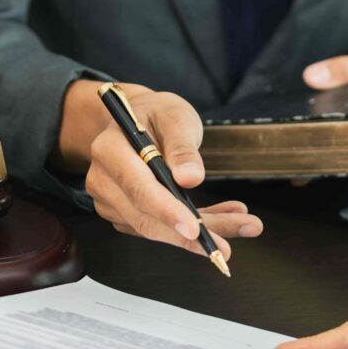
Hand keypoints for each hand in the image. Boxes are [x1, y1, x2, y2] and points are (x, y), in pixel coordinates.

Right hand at [53, 81, 263, 260]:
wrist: (138, 119)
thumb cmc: (156, 114)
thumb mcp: (175, 116)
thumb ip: (183, 147)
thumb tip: (191, 178)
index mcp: (109, 150)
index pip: (139, 188)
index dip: (168, 212)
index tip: (196, 230)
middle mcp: (103, 180)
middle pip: (146, 218)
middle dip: (192, 234)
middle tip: (237, 234)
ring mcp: (110, 201)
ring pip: (156, 229)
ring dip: (202, 231)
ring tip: (244, 222)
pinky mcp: (123, 215)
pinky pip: (159, 228)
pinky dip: (192, 227)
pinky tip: (222, 217)